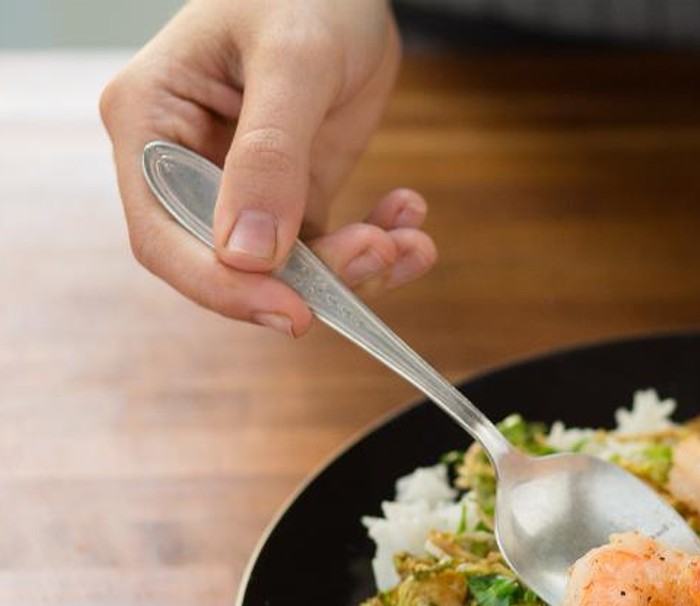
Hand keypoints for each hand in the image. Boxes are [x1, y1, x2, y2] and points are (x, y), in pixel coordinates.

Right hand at [99, 0, 435, 335]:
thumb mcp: (293, 62)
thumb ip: (270, 154)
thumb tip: (248, 252)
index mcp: (150, 121)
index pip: (162, 236)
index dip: (221, 287)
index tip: (292, 311)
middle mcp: (186, 161)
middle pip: (229, 263)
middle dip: (309, 277)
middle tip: (380, 253)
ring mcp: (241, 183)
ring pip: (287, 266)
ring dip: (354, 266)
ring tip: (407, 239)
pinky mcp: (294, 191)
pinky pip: (328, 247)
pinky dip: (374, 246)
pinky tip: (410, 218)